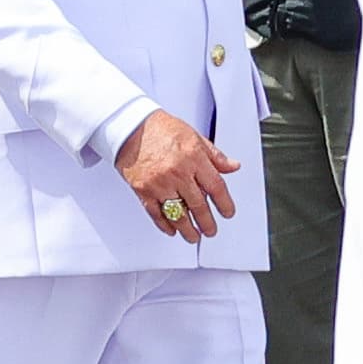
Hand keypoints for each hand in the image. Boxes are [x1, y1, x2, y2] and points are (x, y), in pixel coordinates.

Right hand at [113, 110, 240, 240]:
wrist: (130, 126)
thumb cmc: (161, 128)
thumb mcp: (194, 136)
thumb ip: (215, 155)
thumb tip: (233, 166)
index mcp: (194, 158)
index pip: (216, 187)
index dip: (225, 204)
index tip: (228, 213)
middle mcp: (178, 173)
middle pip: (199, 206)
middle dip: (207, 223)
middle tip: (211, 231)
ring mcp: (159, 183)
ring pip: (178, 214)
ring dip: (188, 230)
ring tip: (193, 237)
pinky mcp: (142, 190)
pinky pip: (156, 213)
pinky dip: (165, 225)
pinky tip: (172, 230)